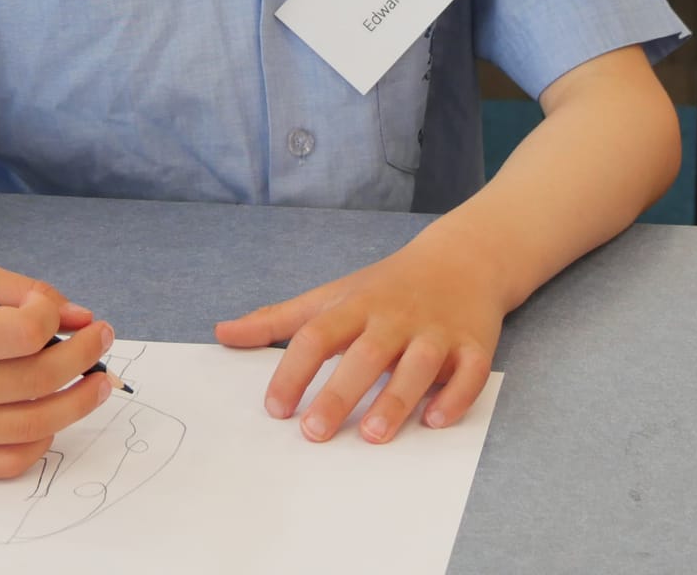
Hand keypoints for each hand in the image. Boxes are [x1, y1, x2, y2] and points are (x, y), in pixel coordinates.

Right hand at [0, 262, 115, 478]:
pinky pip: (14, 459)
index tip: (59, 313)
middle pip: (40, 381)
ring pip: (37, 425)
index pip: (26, 333)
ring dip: (80, 402)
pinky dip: (46, 437)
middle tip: (103, 339)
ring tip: (99, 382)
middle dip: (85, 357)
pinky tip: (55, 414)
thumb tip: (84, 319)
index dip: (53, 318)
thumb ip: (28, 292)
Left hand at [214, 233, 502, 445]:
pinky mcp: (474, 345)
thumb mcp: (331, 295)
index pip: (318, 335)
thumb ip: (277, 320)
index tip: (275, 408)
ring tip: (374, 436)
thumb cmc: (386, 286)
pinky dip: (455, 396)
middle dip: (340, 393)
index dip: (293, 370)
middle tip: (314, 432)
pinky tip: (435, 421)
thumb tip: (222, 333)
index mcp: (356, 305)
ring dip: (397, 399)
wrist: (463, 259)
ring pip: (419, 365)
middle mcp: (395, 318)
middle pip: (366, 354)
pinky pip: (470, 372)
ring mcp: (437, 331)